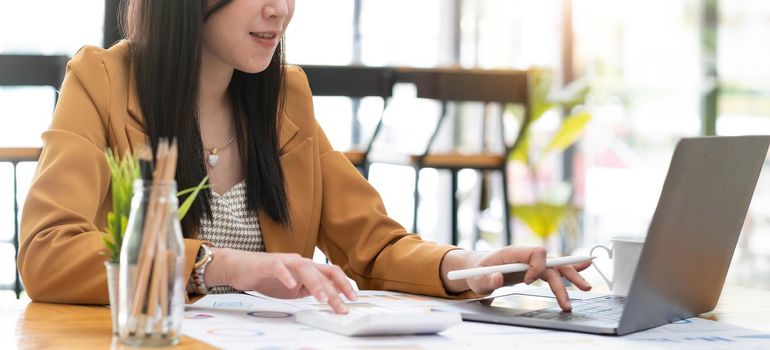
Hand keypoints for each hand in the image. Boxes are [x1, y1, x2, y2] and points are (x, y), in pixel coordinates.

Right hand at [206, 248, 356, 313]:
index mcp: (307, 268)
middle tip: (342, 307)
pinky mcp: (268, 263)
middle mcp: (299, 261)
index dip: (344, 284)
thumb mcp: (293, 287)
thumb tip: (329, 297)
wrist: (240, 267)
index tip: (353, 299)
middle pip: (322, 272)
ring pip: (305, 268)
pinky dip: (287, 276)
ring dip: (316, 284)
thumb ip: (309, 289)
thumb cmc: (267, 277)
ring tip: (322, 299)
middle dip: (335, 290)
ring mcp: (284, 261)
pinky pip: (279, 268)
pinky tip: (292, 286)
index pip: (331, 273)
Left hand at [441, 247, 591, 310]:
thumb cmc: (478, 271)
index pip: (535, 252)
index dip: (537, 267)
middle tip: (582, 288)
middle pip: (551, 261)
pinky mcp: (534, 270)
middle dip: (567, 274)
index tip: (528, 282)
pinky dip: (569, 270)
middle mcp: (526, 255)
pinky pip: (553, 270)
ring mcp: (531, 262)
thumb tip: (498, 278)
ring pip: (556, 268)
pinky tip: (584, 269)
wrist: (478, 268)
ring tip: (586, 288)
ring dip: (571, 277)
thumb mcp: (477, 278)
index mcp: (513, 252)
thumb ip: (487, 279)